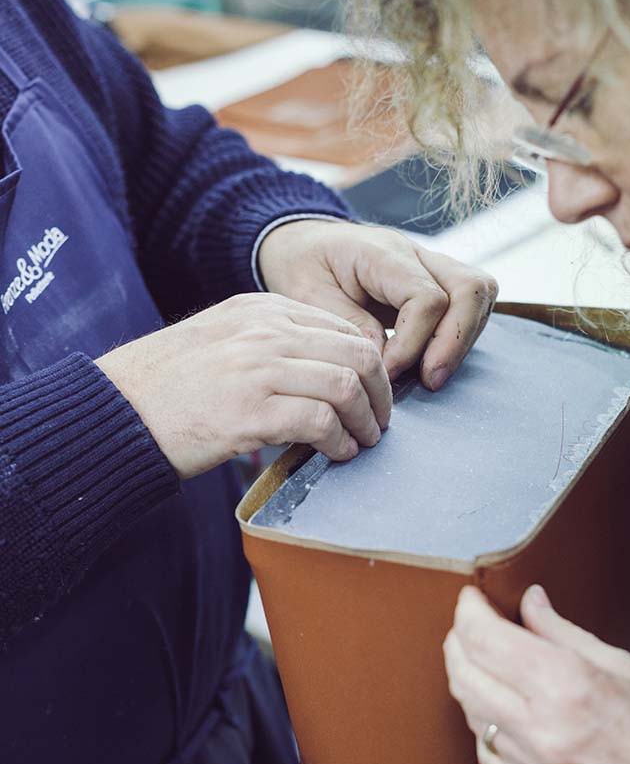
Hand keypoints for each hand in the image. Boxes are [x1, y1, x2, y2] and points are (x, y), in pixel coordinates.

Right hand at [96, 292, 391, 478]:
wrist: (116, 411)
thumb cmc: (168, 385)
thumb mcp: (222, 340)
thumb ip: (271, 344)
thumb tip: (325, 372)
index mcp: (261, 309)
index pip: (343, 325)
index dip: (370, 364)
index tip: (372, 393)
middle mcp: (264, 331)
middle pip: (357, 352)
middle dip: (380, 392)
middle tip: (379, 421)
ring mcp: (257, 368)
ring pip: (346, 384)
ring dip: (365, 420)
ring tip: (362, 442)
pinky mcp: (250, 411)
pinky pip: (321, 422)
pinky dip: (339, 442)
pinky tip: (337, 454)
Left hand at [258, 219, 497, 389]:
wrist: (304, 245)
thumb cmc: (303, 267)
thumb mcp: (308, 295)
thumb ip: (349, 325)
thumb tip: (386, 358)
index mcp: (382, 252)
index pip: (426, 297)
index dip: (414, 343)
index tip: (388, 372)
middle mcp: (417, 254)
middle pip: (470, 288)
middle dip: (455, 342)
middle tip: (429, 381)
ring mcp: (432, 265)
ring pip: (480, 294)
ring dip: (462, 340)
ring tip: (431, 376)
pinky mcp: (437, 282)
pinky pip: (470, 304)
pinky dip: (460, 335)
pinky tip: (431, 361)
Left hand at [444, 585, 629, 763]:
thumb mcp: (620, 662)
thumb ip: (560, 631)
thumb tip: (528, 602)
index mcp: (565, 684)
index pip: (484, 638)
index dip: (468, 611)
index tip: (471, 599)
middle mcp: (542, 729)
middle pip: (464, 674)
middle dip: (459, 641)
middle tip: (468, 625)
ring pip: (471, 715)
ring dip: (470, 683)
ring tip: (484, 663)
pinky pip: (488, 758)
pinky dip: (486, 730)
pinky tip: (498, 713)